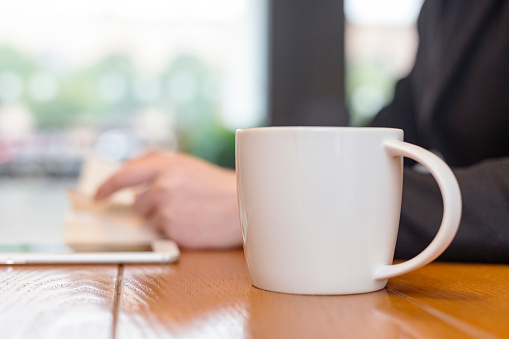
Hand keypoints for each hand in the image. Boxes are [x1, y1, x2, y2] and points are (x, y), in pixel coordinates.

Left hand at [94, 151, 241, 248]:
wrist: (244, 205)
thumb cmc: (218, 186)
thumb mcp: (188, 164)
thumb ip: (158, 163)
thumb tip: (132, 168)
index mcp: (165, 165)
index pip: (124, 175)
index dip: (107, 186)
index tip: (97, 195)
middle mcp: (162, 186)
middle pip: (138, 203)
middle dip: (150, 205)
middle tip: (177, 203)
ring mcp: (166, 210)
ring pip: (151, 219)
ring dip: (164, 217)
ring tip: (191, 211)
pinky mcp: (173, 231)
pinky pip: (164, 233)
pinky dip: (175, 229)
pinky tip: (194, 222)